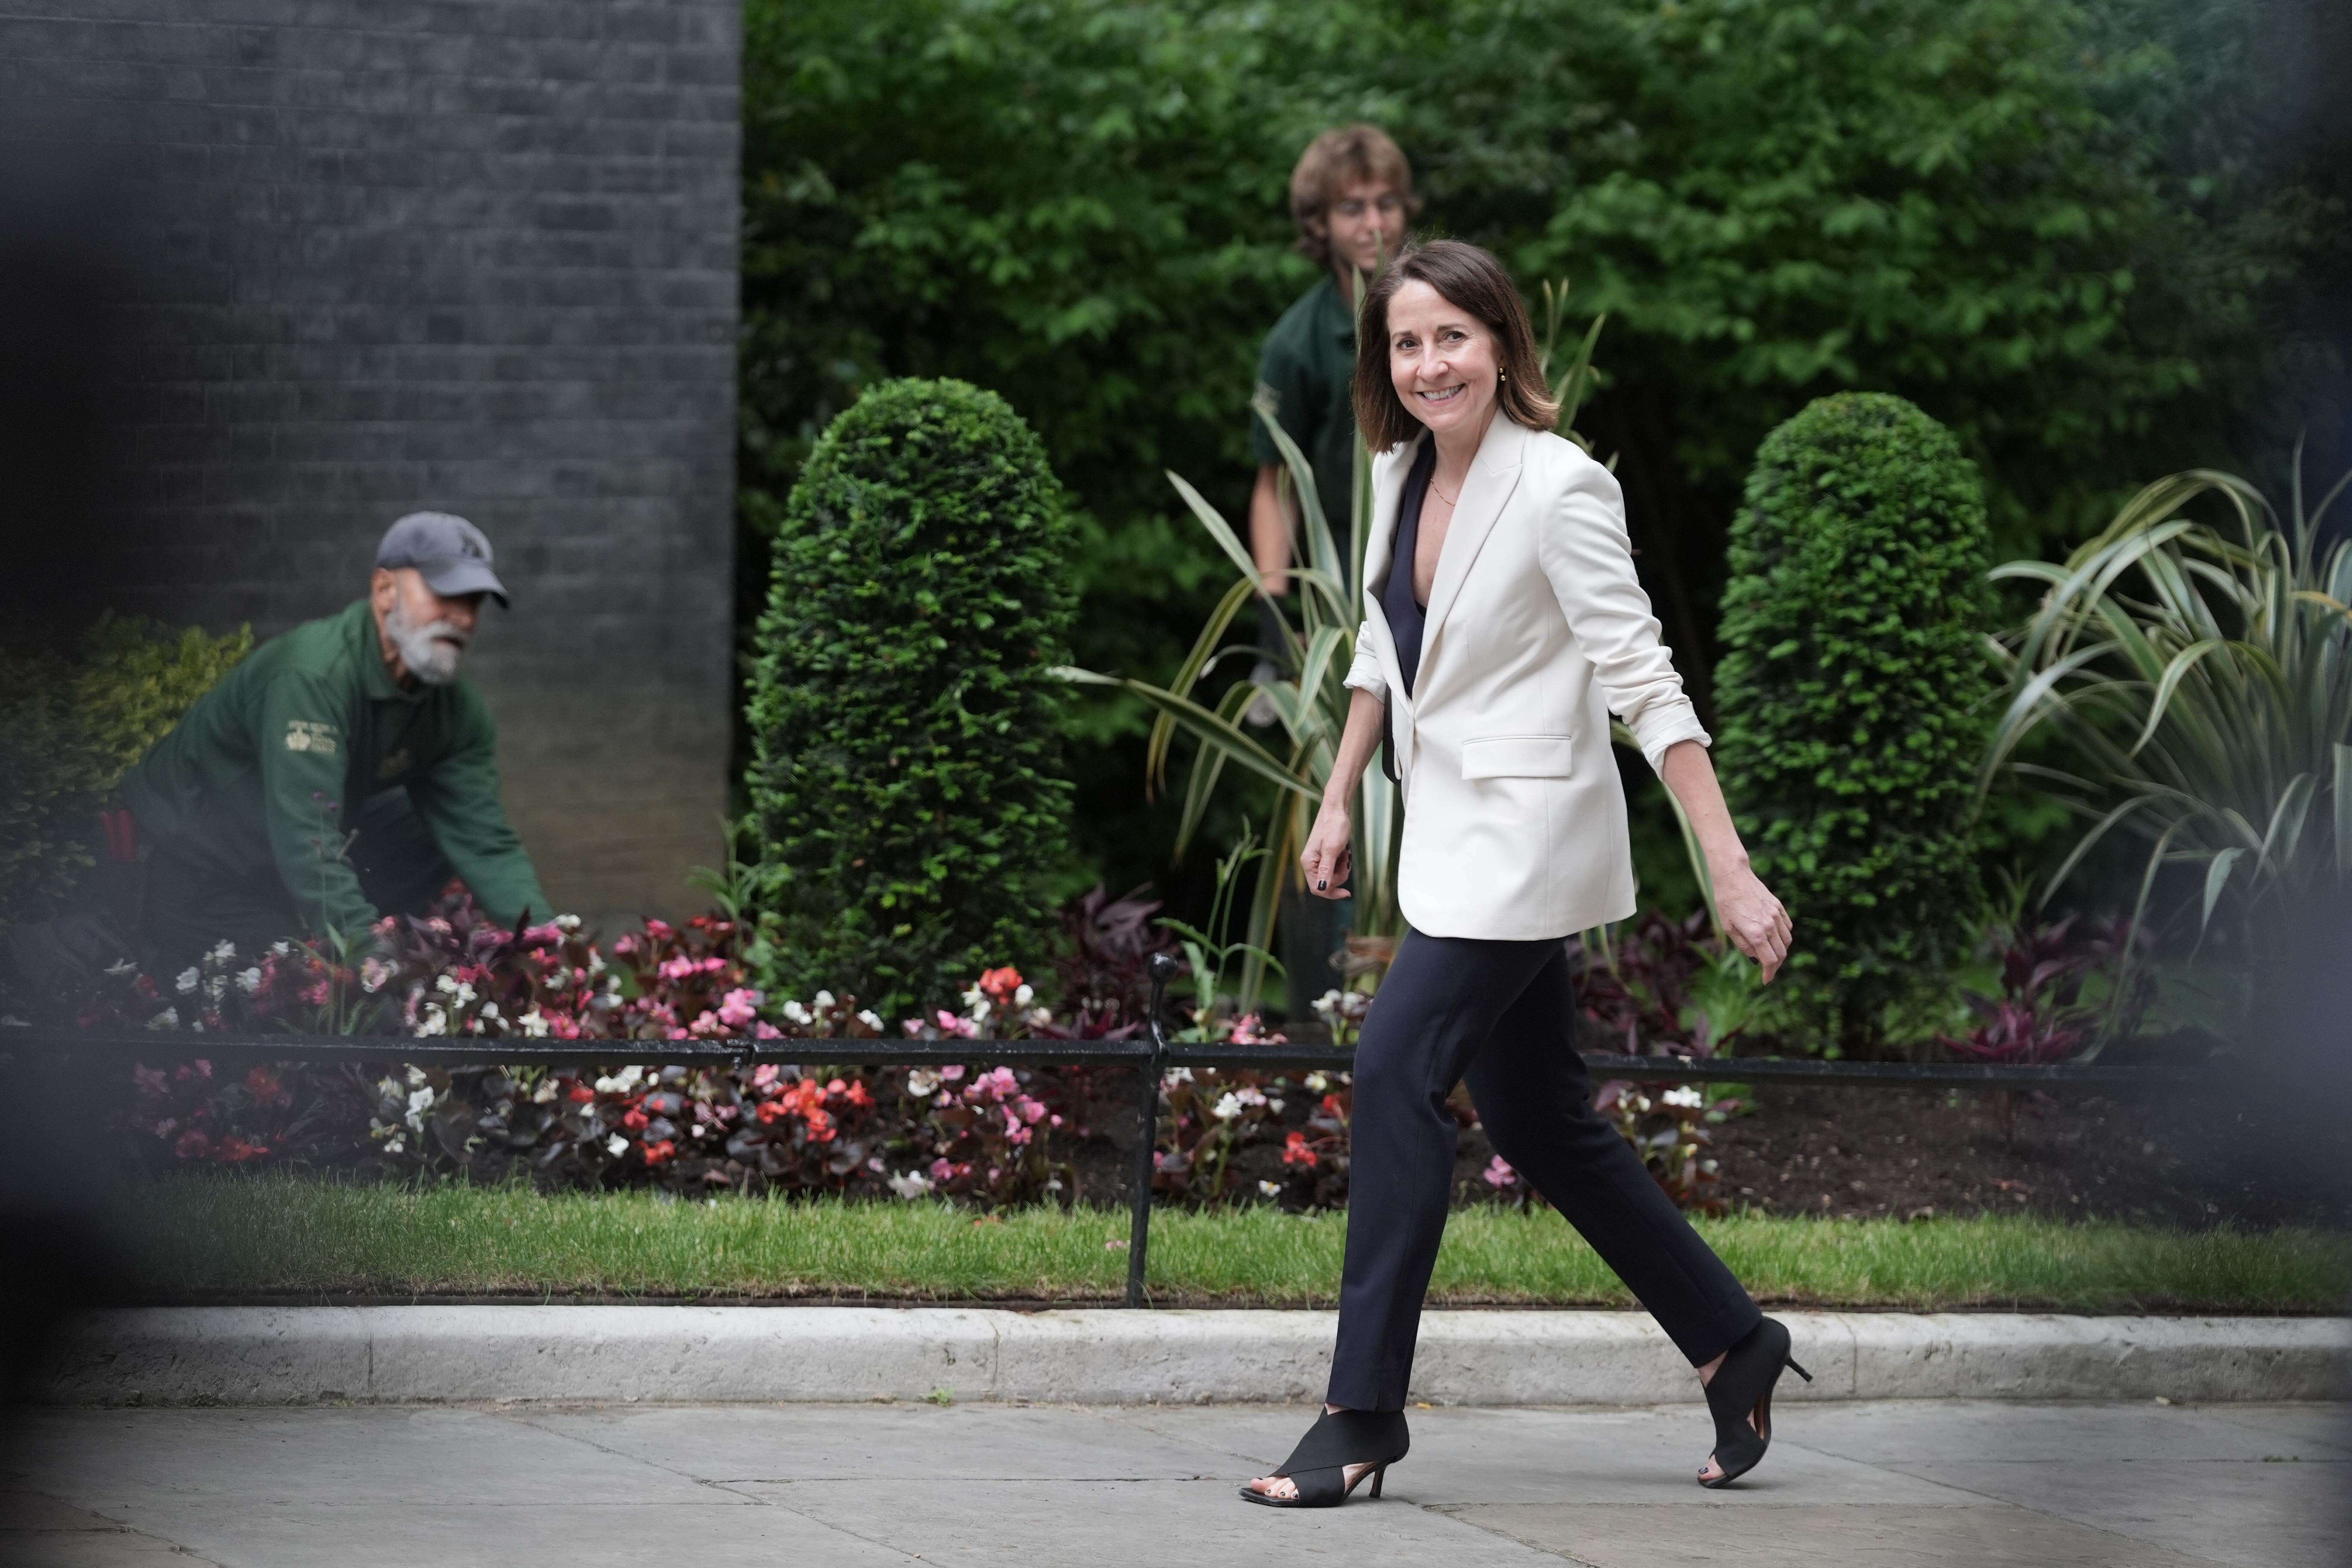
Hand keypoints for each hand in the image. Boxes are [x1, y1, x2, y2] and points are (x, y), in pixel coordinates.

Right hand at [1300, 796, 1353, 899]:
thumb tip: (1322, 888)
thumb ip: (1326, 869)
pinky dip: (1341, 863)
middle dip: (1339, 877)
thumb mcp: (1332, 849)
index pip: (1317, 889)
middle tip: (1346, 861)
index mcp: (1308, 862)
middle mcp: (1311, 863)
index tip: (1347, 893)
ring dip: (1342, 869)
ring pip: (1331, 876)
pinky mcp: (1324, 856)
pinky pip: (1334, 868)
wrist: (1337, 810)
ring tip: (1344, 854)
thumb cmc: (1334, 826)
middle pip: (1326, 883)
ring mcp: (1317, 860)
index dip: (1332, 893)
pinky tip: (1343, 852)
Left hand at [1714, 863, 1791, 982]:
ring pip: (1787, 940)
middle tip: (1768, 971)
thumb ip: (1744, 945)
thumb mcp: (1729, 928)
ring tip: (1771, 954)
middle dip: (1776, 966)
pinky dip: (1784, 936)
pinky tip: (1775, 938)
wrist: (1733, 876)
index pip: (1770, 961)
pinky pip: (1787, 927)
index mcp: (1756, 933)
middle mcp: (1769, 925)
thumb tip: (1756, 958)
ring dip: (1781, 951)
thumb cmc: (1725, 902)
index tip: (1765, 980)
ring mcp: (1776, 915)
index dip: (1769, 973)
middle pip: (1781, 953)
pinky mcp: (1779, 907)